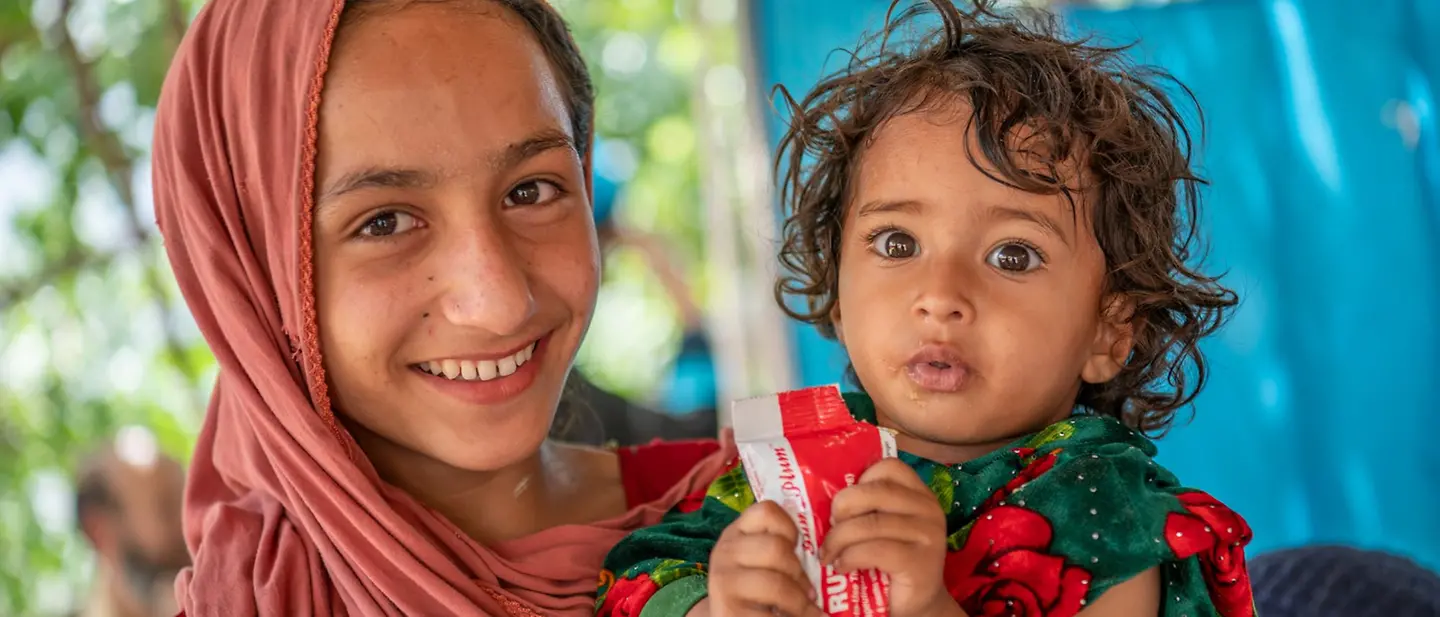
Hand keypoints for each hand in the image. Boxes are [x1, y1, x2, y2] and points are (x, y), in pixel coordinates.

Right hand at [702, 500, 824, 616]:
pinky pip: (772, 614)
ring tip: (809, 611)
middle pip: (777, 548)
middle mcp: (725, 551)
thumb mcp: (758, 562)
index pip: (767, 511)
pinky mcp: (729, 610)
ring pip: (777, 583)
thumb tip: (822, 552)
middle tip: (809, 591)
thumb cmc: (752, 592)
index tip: (796, 549)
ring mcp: (724, 581)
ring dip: (800, 602)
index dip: (790, 528)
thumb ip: (779, 550)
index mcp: (736, 533)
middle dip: (799, 573)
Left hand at [821, 459, 965, 616]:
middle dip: (842, 508)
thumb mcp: (879, 527)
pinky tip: (841, 567)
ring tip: (828, 553)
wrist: (914, 606)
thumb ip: (864, 506)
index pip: (887, 467)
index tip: (843, 505)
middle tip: (829, 528)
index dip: (858, 481)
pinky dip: (850, 558)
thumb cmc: (888, 563)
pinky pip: (874, 550)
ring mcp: (928, 535)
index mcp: (918, 493)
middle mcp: (928, 508)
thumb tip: (817, 492)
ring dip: (839, 539)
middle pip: (875, 491)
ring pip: (870, 524)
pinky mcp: (920, 563)